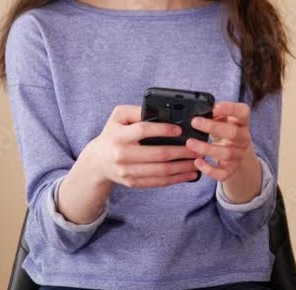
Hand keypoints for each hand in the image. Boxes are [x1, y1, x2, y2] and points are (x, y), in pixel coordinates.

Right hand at [81, 105, 200, 188]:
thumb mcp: (118, 117)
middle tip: (198, 147)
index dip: (163, 130)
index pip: (143, 131)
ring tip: (198, 161)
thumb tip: (161, 111)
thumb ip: (137, 111)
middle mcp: (122, 155)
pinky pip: (158, 182)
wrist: (97, 161)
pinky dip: (176, 179)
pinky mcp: (133, 183)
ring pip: (161, 171)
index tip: (180, 129)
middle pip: (157, 154)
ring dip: (183, 167)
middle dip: (181, 151)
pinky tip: (189, 174)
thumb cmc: (113, 134)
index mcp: (119, 136)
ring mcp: (127, 172)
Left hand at [185, 101, 255, 183]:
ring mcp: (239, 154)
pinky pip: (223, 173)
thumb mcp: (222, 119)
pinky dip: (209, 169)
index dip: (230, 108)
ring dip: (206, 148)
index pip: (243, 112)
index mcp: (242, 122)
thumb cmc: (223, 130)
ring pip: (226, 153)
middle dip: (213, 127)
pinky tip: (197, 162)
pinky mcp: (232, 169)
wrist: (234, 151)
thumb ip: (214, 114)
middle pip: (233, 133)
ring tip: (190, 143)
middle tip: (194, 122)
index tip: (214, 107)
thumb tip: (200, 110)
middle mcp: (244, 138)